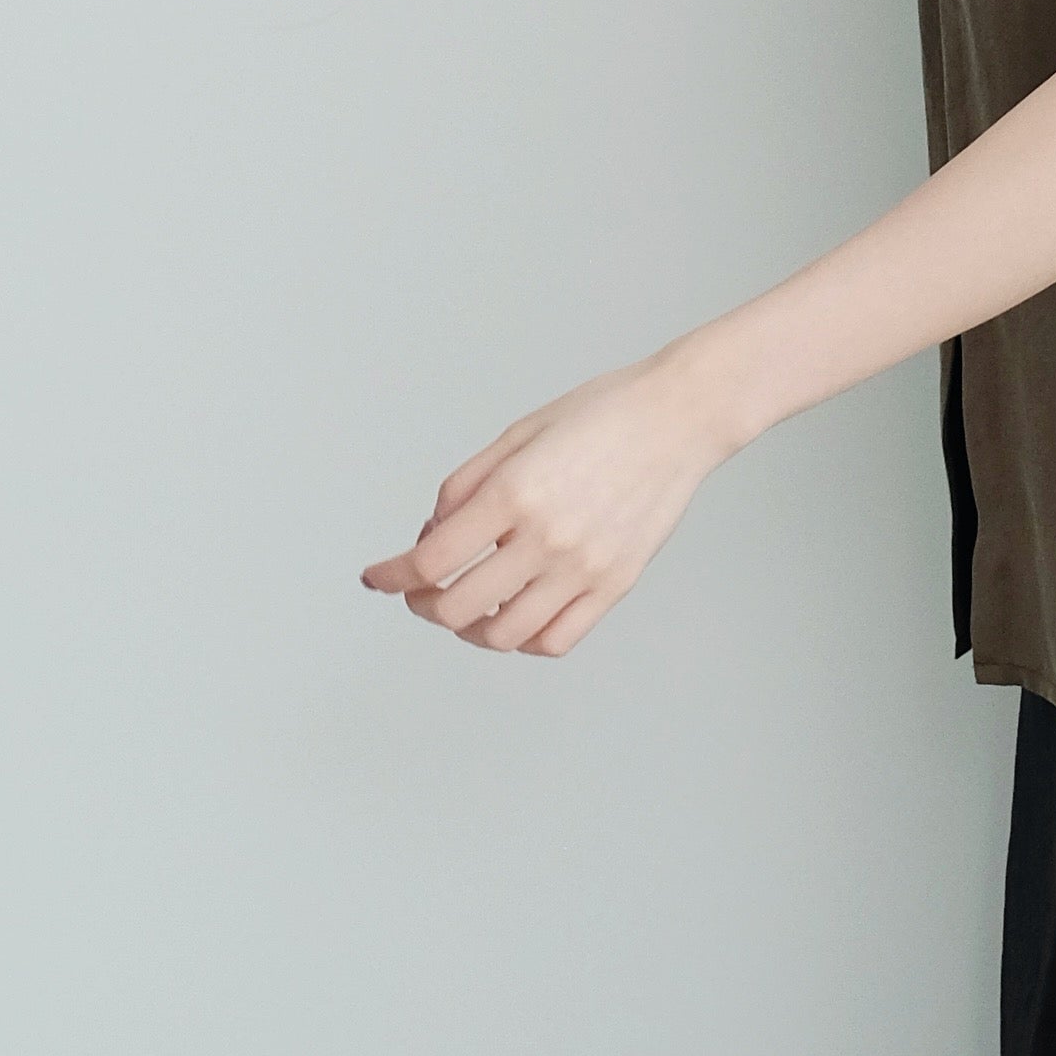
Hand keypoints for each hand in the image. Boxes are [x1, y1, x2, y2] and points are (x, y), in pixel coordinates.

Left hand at [359, 345, 730, 657]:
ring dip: (469, 629)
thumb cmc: (602, 415)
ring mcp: (583, 569)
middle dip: (422, 604)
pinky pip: (556, 640)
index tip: (375, 578)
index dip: (390, 576)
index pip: (430, 561)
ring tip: (466, 609)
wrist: (679, 418)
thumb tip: (433, 533)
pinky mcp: (615, 585)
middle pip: (457, 608)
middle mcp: (546, 539)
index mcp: (514, 494)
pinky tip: (513, 618)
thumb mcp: (516, 433)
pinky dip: (523, 640)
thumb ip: (464, 486)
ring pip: (503, 635)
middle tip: (417, 592)